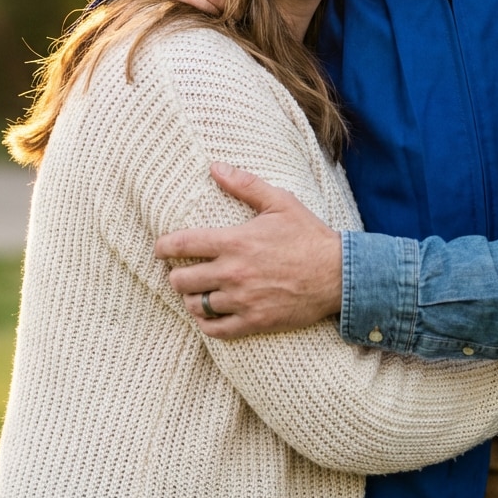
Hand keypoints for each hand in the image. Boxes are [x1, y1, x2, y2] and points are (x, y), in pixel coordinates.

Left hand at [154, 163, 343, 338]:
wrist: (337, 274)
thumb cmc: (308, 235)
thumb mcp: (280, 202)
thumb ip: (245, 185)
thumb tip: (215, 167)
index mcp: (236, 242)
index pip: (185, 244)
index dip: (165, 246)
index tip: (159, 248)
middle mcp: (234, 273)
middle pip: (182, 279)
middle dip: (175, 274)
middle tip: (179, 271)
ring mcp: (242, 300)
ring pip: (195, 305)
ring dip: (190, 298)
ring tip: (193, 292)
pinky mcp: (253, 321)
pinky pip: (215, 330)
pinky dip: (205, 324)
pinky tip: (206, 316)